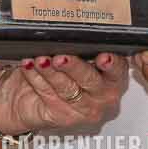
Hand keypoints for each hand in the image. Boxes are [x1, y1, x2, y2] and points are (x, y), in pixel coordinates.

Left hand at [0, 53, 126, 134]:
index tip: (103, 58)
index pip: (118, 70)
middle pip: (91, 80)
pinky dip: (36, 78)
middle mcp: (103, 97)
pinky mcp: (63, 117)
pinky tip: (29, 66)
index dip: (112, 64)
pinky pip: (48, 94)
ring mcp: (84, 110)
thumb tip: (74, 31)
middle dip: (74, 67)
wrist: (32, 100)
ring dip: (50, 71)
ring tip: (40, 59)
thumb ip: (82, 47)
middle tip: (60, 58)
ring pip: (67, 88)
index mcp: (113, 78)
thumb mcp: (77, 56)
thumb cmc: (62, 72)